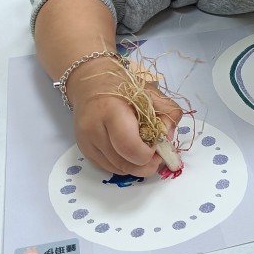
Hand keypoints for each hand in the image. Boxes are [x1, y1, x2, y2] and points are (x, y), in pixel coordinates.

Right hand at [67, 62, 182, 175]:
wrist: (90, 83)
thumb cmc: (123, 86)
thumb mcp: (151, 92)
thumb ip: (168, 113)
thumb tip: (168, 139)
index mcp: (111, 110)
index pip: (129, 146)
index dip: (148, 153)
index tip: (156, 144)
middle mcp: (94, 129)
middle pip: (124, 163)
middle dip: (146, 165)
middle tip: (157, 155)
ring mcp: (86, 142)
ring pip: (117, 169)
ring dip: (136, 167)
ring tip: (145, 152)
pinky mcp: (84, 151)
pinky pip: (109, 167)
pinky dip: (124, 165)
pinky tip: (131, 152)